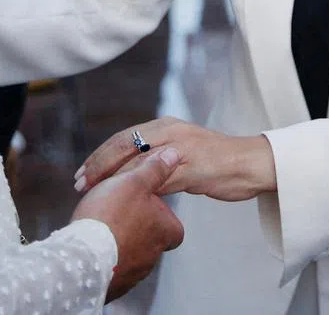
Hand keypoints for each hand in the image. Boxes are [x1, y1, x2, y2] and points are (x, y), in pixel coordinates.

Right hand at [71, 146, 185, 301]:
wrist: (81, 256)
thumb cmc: (110, 216)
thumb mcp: (133, 181)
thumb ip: (155, 168)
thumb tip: (173, 155)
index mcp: (165, 231)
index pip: (174, 225)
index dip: (161, 213)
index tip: (146, 203)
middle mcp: (153, 256)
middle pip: (152, 238)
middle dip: (137, 225)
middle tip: (119, 211)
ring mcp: (133, 273)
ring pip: (132, 252)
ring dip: (120, 239)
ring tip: (103, 224)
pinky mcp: (113, 284)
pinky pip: (113, 267)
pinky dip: (106, 255)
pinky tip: (94, 242)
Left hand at [76, 119, 276, 203]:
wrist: (248, 162)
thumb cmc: (213, 160)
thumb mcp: (181, 151)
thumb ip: (157, 155)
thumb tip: (130, 170)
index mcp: (167, 125)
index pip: (124, 137)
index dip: (100, 155)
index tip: (82, 172)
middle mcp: (171, 131)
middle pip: (125, 145)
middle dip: (99, 165)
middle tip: (80, 183)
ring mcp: (181, 148)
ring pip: (139, 162)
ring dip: (115, 179)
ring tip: (95, 195)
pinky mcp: (192, 167)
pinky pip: (160, 180)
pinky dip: (140, 191)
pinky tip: (127, 204)